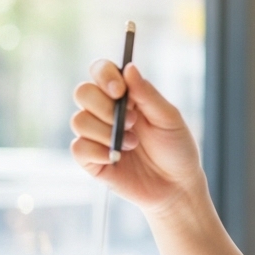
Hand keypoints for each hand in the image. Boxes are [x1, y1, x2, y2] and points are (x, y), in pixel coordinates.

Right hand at [70, 60, 206, 214]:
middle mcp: (106, 112)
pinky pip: (78, 147)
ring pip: (78, 120)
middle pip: (82, 92)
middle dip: (105, 107)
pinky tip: (116, 158)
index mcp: (125, 96)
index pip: (101, 71)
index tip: (120, 91)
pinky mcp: (90, 159)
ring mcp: (96, 135)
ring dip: (107, 132)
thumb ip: (147, 94)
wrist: (176, 186)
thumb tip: (129, 68)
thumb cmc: (176, 149)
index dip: (104, 75)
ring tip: (132, 144)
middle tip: (133, 122)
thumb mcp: (169, 118)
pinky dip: (97, 151)